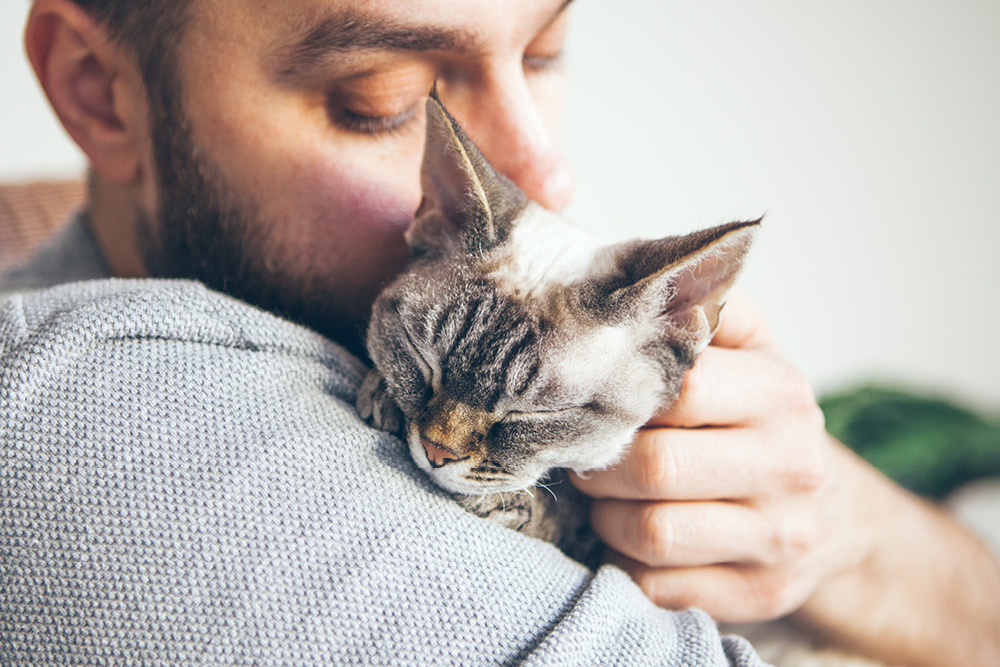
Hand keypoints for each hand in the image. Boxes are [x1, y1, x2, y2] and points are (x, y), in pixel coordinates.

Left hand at [571, 292, 999, 665]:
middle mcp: (790, 466)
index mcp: (780, 391)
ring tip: (604, 495)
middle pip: (654, 465)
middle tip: (581, 452)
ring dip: (605, 516)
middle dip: (598, 461)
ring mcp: (779, 537)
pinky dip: (626, 562)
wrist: (836, 515)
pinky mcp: (759, 592)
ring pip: (651, 532)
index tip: (584, 396)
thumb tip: (629, 276)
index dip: (615, 393)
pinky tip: (629, 537)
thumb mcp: (747, 351)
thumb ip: (698, 309)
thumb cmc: (762, 420)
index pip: (677, 387)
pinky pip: (659, 585)